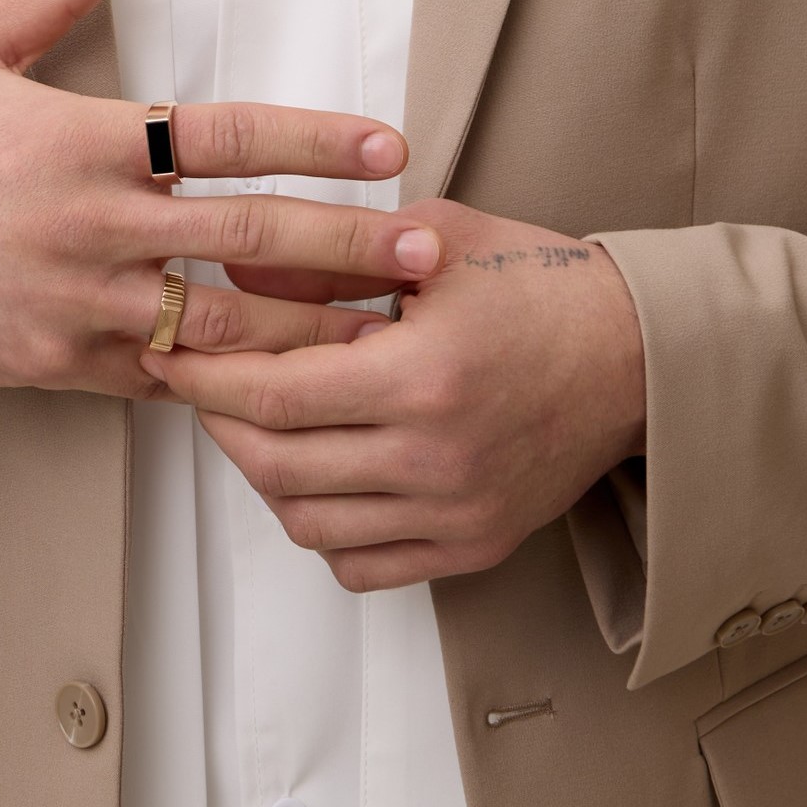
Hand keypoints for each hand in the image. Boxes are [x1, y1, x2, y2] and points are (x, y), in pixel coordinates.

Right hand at [0, 0, 444, 448]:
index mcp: (80, 142)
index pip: (222, 136)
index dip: (314, 140)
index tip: (387, 144)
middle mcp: (91, 227)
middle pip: (247, 239)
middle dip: (349, 245)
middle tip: (427, 246)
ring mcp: (80, 306)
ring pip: (222, 327)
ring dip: (312, 328)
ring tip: (387, 329)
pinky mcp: (63, 367)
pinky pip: (165, 376)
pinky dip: (229, 378)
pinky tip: (289, 382)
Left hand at [137, 198, 646, 592]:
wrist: (638, 351)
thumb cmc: (536, 284)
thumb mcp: (429, 242)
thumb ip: (324, 263)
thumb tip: (233, 277)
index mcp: (422, 376)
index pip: (273, 393)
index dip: (205, 375)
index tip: (168, 350)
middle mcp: (435, 458)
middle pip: (276, 465)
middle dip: (216, 422)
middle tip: (195, 385)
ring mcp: (456, 512)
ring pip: (308, 522)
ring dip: (259, 475)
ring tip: (248, 423)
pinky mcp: (473, 544)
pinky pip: (361, 565)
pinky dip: (318, 527)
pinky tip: (312, 475)